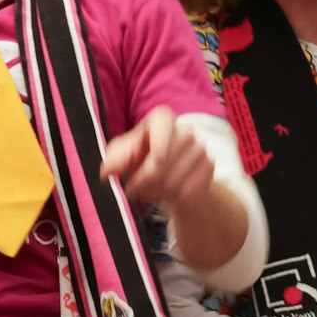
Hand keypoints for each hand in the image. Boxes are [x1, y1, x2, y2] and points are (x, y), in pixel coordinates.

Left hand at [100, 106, 215, 205]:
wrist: (173, 173)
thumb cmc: (143, 158)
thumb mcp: (125, 155)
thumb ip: (116, 159)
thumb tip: (107, 171)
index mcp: (162, 119)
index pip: (160, 133)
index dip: (149, 156)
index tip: (140, 172)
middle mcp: (185, 129)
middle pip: (162, 163)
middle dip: (143, 182)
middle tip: (132, 189)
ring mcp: (200, 147)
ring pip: (174, 180)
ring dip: (155, 192)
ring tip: (149, 190)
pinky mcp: (209, 165)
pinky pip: (187, 189)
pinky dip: (172, 197)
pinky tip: (166, 192)